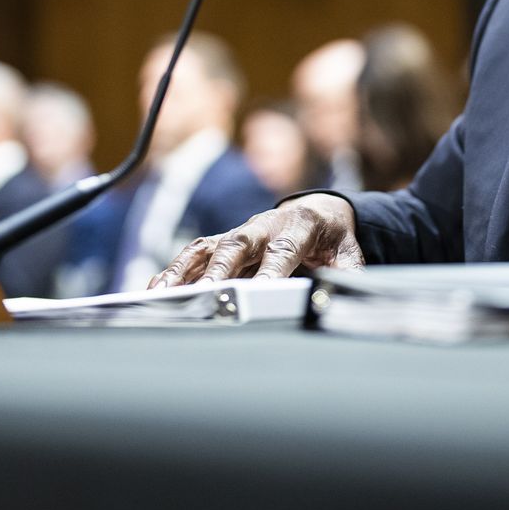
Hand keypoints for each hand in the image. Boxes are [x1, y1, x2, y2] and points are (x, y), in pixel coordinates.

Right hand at [148, 193, 364, 287]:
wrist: (319, 211)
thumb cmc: (334, 239)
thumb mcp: (351, 254)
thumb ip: (350, 275)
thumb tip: (346, 298)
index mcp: (299, 226)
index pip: (284, 250)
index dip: (272, 271)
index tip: (261, 294)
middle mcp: (263, 225)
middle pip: (238, 244)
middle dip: (221, 270)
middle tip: (208, 295)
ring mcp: (239, 232)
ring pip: (207, 248)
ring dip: (185, 271)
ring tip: (164, 296)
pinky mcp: (223, 241)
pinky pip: (193, 254)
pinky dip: (174, 272)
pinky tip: (157, 292)